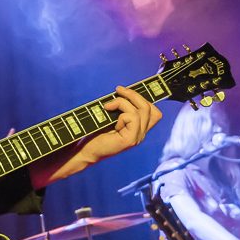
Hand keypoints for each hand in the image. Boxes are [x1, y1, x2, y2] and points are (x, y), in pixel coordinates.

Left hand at [29, 86, 161, 187]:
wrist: (85, 150)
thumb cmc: (96, 132)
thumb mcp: (112, 116)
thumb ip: (122, 107)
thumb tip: (123, 91)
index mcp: (139, 128)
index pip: (154, 112)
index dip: (143, 98)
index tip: (125, 91)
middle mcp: (141, 134)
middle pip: (150, 108)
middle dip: (133, 94)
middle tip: (118, 89)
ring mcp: (137, 138)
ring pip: (141, 110)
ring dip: (123, 102)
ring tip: (108, 106)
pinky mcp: (130, 140)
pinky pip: (133, 117)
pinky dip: (121, 113)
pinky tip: (111, 119)